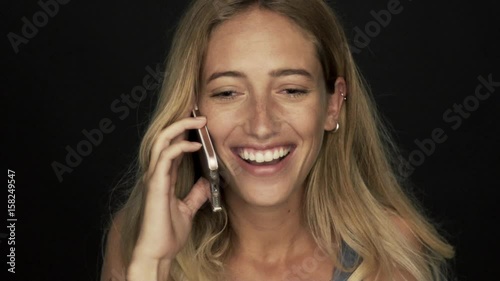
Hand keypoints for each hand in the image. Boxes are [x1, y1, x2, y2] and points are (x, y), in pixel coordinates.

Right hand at [130, 116, 210, 266]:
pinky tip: (194, 145)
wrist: (158, 252)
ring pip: (162, 140)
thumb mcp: (188, 209)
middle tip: (202, 116)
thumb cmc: (167, 233)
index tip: (200, 123)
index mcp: (163, 177)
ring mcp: (154, 177)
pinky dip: (180, 146)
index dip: (183, 131)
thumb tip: (205, 182)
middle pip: (164, 136)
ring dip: (181, 127)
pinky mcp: (156, 184)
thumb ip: (195, 194)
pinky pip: (165, 157)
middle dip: (182, 122)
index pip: (171, 145)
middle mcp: (156, 173)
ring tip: (200, 121)